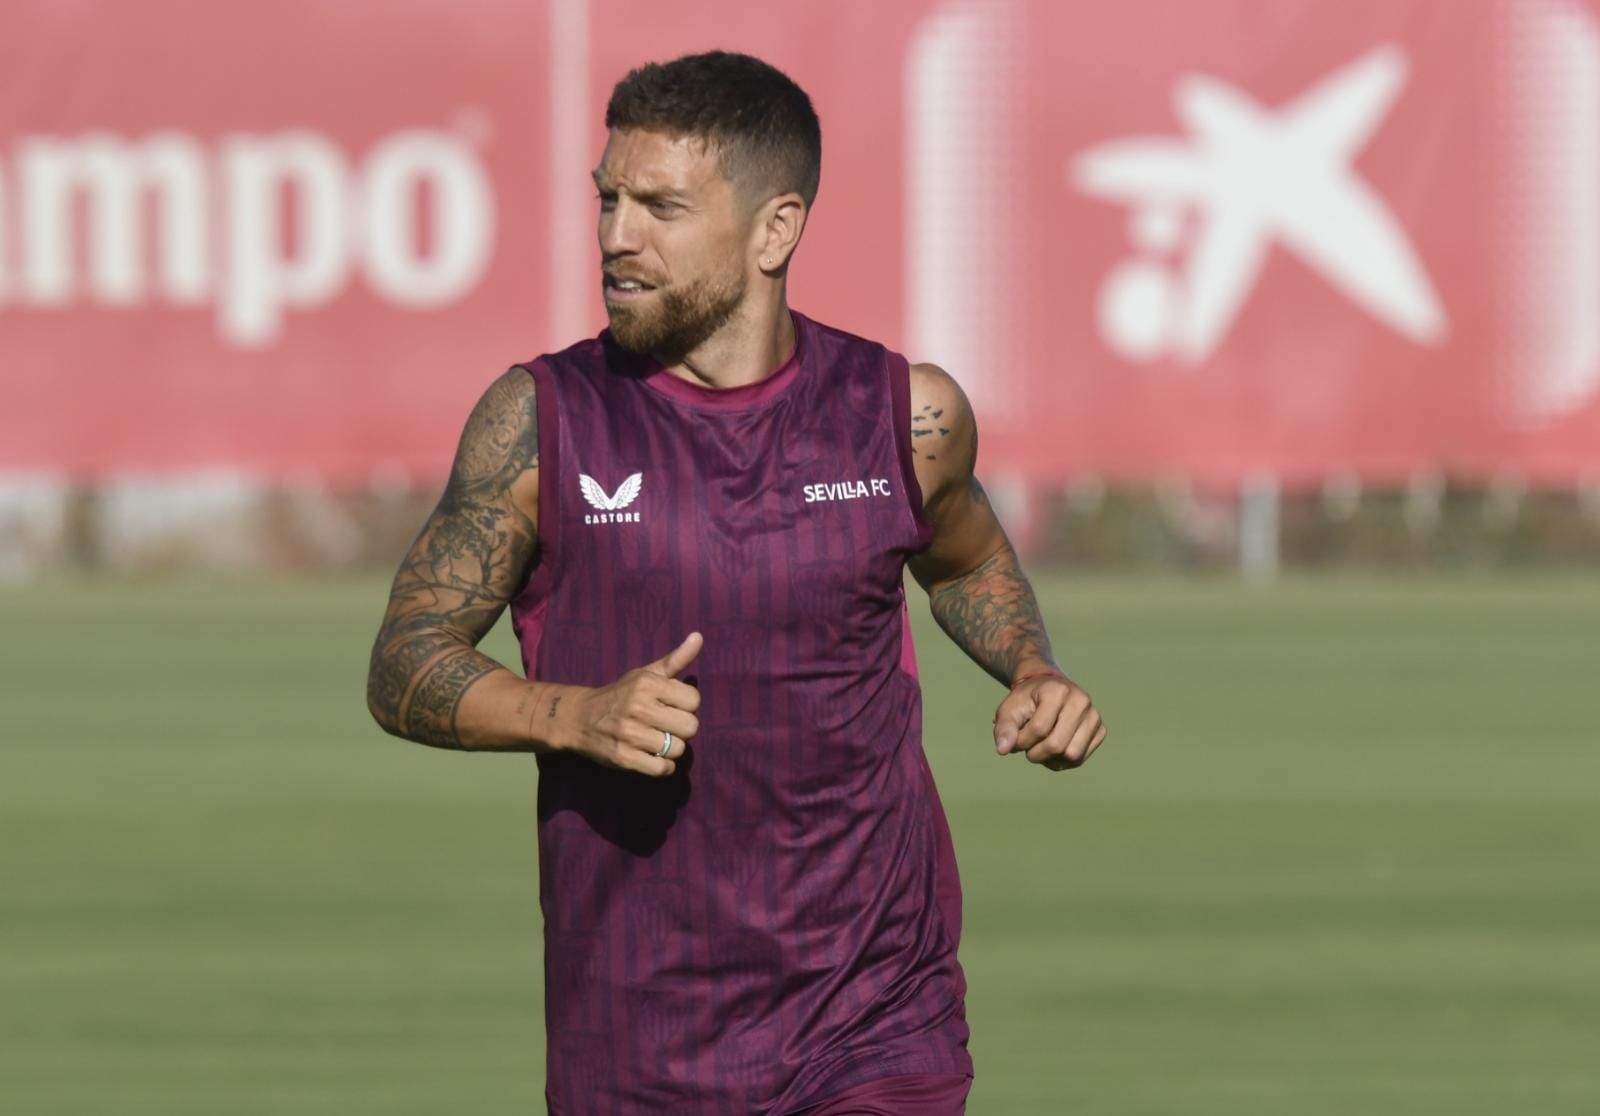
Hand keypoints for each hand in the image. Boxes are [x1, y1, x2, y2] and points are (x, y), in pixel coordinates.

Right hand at [559, 632, 701, 776]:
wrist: (578, 718)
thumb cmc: (620, 694)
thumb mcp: (645, 674)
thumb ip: (675, 659)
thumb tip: (699, 636)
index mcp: (647, 684)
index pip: (694, 700)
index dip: (687, 706)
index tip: (672, 706)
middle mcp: (638, 707)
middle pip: (690, 727)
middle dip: (682, 729)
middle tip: (666, 726)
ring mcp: (629, 734)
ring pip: (677, 749)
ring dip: (671, 749)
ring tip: (657, 741)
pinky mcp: (623, 758)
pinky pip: (662, 769)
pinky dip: (663, 767)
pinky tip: (653, 758)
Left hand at [993, 672, 1105, 770]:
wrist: (1047, 690)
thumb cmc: (1026, 701)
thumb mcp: (1008, 710)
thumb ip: (1004, 728)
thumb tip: (1003, 750)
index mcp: (1057, 691)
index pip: (1039, 729)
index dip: (1022, 741)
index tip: (1015, 739)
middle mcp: (1081, 701)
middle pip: (1057, 745)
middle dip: (1036, 754)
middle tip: (1027, 748)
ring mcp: (1094, 715)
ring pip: (1073, 755)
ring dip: (1050, 760)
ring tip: (1041, 748)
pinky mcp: (1100, 730)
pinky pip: (1081, 759)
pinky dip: (1063, 761)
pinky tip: (1054, 749)